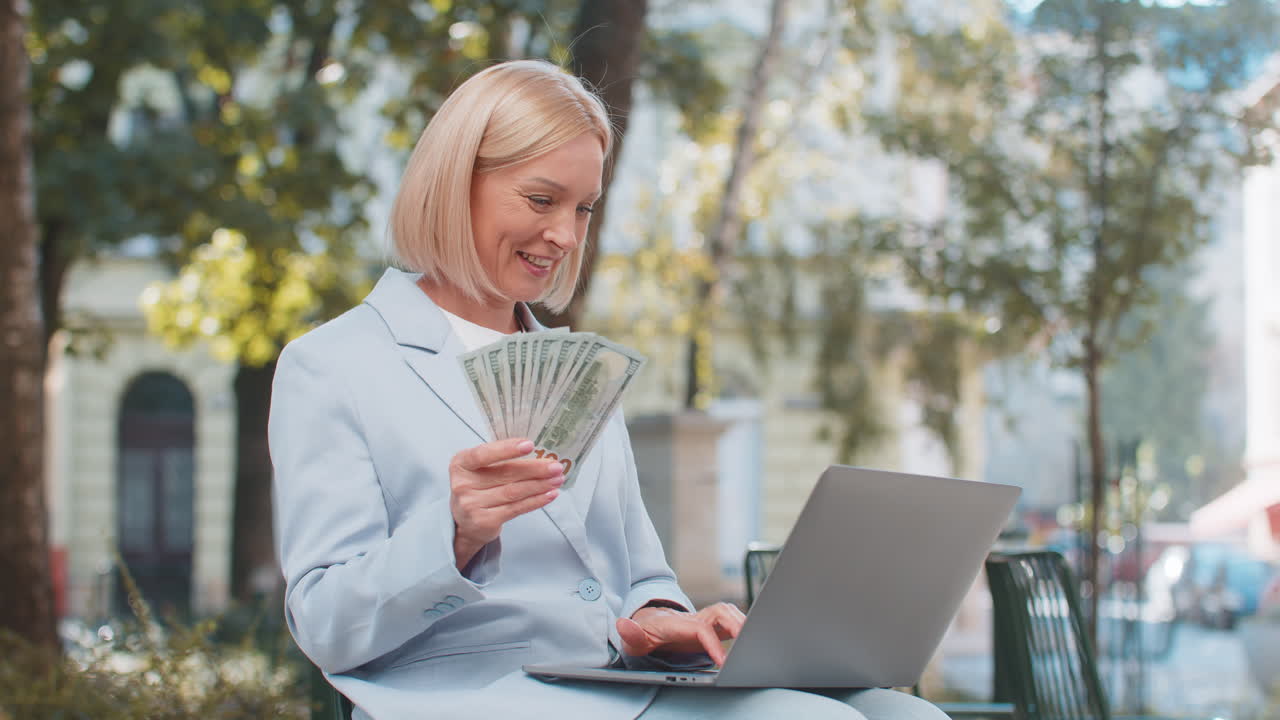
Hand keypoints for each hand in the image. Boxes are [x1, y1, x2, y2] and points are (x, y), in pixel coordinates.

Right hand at [449, 438, 564, 567]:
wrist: (465, 523)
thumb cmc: (477, 488)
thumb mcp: (479, 470)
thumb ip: (500, 460)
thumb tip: (538, 452)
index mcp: (460, 464)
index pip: (482, 454)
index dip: (506, 449)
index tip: (529, 445)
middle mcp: (462, 485)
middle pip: (505, 474)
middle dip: (534, 469)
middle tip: (555, 465)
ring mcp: (472, 505)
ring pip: (513, 492)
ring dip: (539, 484)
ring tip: (557, 479)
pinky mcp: (485, 521)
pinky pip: (516, 508)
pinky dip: (536, 500)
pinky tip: (550, 494)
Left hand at [615, 602, 745, 666]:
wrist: (650, 623)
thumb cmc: (646, 633)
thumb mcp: (634, 638)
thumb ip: (631, 634)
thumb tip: (622, 624)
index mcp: (678, 623)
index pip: (701, 629)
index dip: (713, 643)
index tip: (722, 661)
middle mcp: (695, 616)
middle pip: (721, 612)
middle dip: (736, 625)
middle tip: (749, 645)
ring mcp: (705, 617)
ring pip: (729, 613)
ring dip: (743, 623)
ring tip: (755, 641)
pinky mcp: (713, 623)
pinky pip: (732, 619)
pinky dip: (743, 625)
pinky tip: (751, 638)